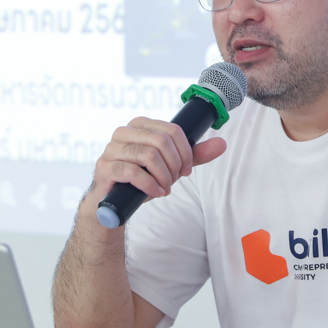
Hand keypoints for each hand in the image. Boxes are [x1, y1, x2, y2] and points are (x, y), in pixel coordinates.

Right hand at [89, 117, 225, 204]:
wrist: (116, 202)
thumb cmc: (143, 179)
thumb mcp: (171, 165)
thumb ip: (194, 155)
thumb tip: (222, 144)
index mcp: (140, 125)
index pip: (172, 130)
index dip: (185, 151)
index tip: (187, 169)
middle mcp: (124, 132)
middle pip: (161, 141)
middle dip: (174, 165)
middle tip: (174, 180)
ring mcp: (112, 149)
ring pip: (148, 155)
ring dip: (163, 176)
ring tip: (165, 187)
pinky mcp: (105, 167)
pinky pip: (132, 172)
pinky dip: (150, 185)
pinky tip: (156, 192)